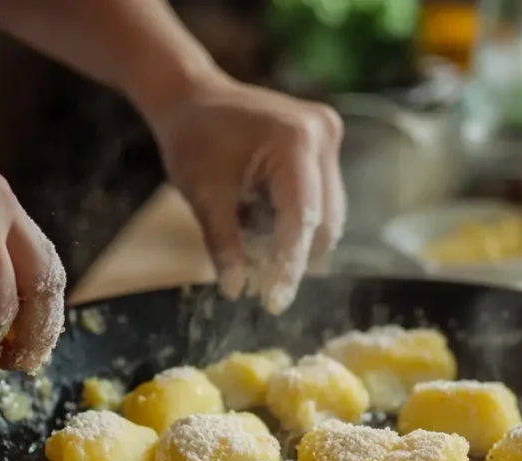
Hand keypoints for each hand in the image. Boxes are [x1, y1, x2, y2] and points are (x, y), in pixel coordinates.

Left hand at [147, 75, 344, 313]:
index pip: (301, 219)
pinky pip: (323, 197)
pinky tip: (261, 211)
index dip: (289, 266)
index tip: (274, 304)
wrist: (192, 95)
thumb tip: (235, 290)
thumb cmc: (192, 141)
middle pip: (323, 221)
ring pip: (328, 213)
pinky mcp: (327, 141)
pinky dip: (295, 217)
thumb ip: (223, 243)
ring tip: (251, 231)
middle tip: (257, 279)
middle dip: (292, 254)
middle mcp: (322, 134)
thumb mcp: (203, 195)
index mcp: (294, 142)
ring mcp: (329, 134)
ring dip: (294, 236)